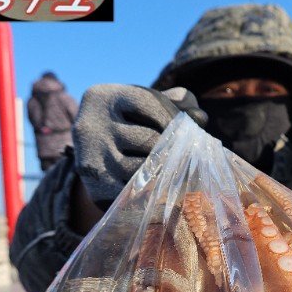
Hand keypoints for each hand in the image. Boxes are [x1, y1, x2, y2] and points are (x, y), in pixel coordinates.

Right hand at [73, 84, 207, 209]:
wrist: (95, 155)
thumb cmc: (131, 124)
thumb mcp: (146, 106)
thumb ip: (175, 103)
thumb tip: (200, 117)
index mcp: (104, 98)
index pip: (145, 101)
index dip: (172, 115)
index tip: (190, 127)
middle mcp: (91, 126)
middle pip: (147, 139)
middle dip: (174, 149)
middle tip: (192, 156)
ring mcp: (91, 159)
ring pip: (143, 168)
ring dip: (166, 172)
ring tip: (181, 173)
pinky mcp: (96, 188)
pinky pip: (135, 193)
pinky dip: (153, 194)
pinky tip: (165, 191)